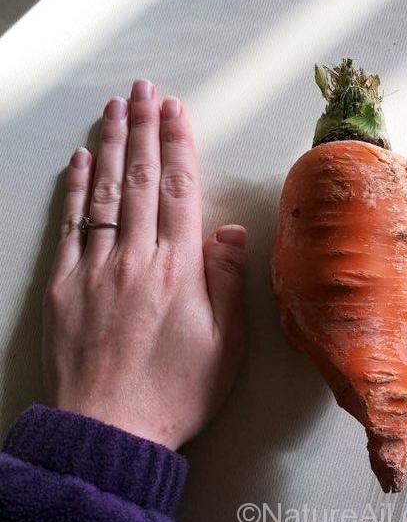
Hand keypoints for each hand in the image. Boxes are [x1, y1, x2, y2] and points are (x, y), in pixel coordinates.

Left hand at [43, 80, 246, 449]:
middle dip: (143, 128)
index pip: (178, 191)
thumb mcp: (225, 346)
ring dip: (109, 146)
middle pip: (139, 179)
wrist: (110, 431)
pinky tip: (78, 161)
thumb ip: (226, 283)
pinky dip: (74, 188)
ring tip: (114, 109)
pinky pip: (70, 225)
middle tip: (144, 90)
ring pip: (103, 193)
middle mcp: (134, 259)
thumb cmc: (174, 392)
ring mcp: (95, 269)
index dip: (178, 146)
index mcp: (176, 271)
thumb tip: (226, 232)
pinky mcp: (65, 286)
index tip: (176, 112)